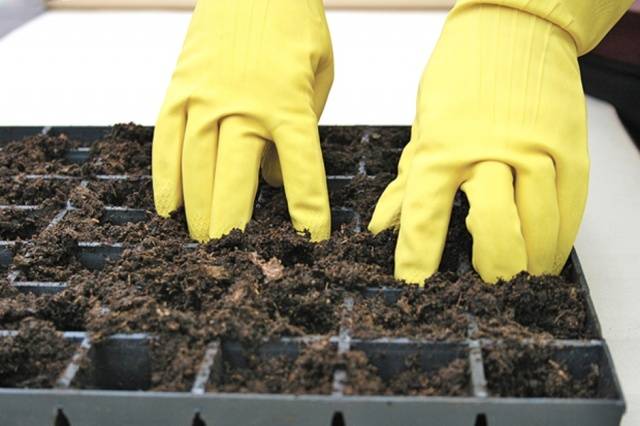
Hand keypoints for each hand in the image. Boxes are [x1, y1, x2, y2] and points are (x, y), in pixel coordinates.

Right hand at [153, 0, 333, 241]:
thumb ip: (301, 129)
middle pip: (234, 183)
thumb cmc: (296, 26)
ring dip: (197, 212)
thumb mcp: (319, 75)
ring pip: (195, 170)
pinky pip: (165, 143)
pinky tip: (167, 207)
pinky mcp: (178, 89)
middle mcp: (242, 108)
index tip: (312, 243)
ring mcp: (204, 99)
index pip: (301, 173)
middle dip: (235, 226)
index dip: (307, 213)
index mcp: (289, 106)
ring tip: (201, 241)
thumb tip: (271, 176)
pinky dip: (164, 179)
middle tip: (233, 255)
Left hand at [369, 4, 588, 283]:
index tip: (414, 289)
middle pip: (493, 231)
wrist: (514, 30)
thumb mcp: (422, 130)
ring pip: (538, 228)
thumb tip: (382, 227)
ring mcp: (535, 152)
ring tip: (520, 280)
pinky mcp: (570, 149)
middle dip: (490, 270)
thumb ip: (406, 184)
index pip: (424, 219)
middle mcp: (488, 154)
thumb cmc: (460, 78)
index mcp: (441, 150)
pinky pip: (570, 209)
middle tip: (486, 289)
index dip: (417, 261)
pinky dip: (560, 240)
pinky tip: (549, 255)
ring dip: (529, 264)